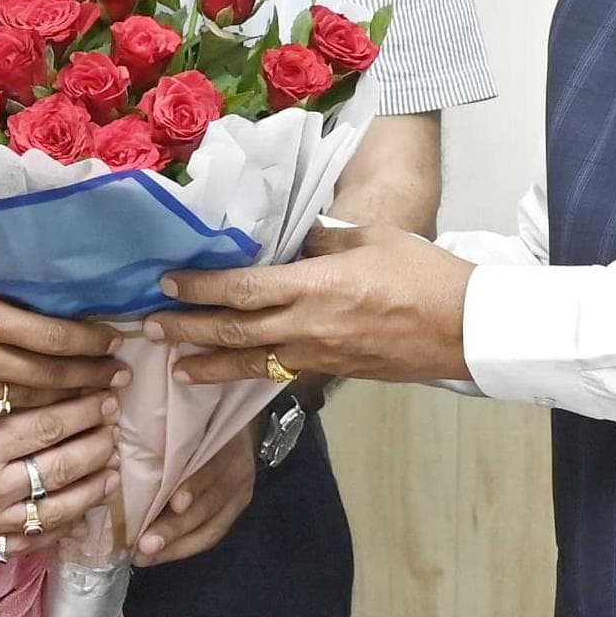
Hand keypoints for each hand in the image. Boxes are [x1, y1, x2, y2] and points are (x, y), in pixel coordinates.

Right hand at [0, 243, 119, 410]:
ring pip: (28, 407)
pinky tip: (42, 432)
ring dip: (67, 410)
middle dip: (91, 380)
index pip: (54, 336)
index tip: (112, 343)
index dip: (89, 342)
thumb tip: (9, 258)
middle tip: (119, 381)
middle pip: (51, 378)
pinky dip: (23, 425)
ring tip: (96, 412)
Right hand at [0, 396, 115, 556]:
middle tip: (116, 428)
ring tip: (111, 472)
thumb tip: (39, 386)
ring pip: (56, 510)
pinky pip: (29, 542)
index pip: (50, 426)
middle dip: (97, 446)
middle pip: (62, 467)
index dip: (85, 411)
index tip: (106, 397)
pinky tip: (77, 515)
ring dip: (90, 490)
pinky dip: (59, 529)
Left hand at [136, 425, 256, 564]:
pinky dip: (182, 548)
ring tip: (145, 556)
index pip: (213, 465)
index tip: (174, 503)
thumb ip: (165, 437)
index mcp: (226, 439)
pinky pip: (210, 535)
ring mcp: (240, 493)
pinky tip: (156, 556)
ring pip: (211, 526)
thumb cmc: (195, 419)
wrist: (230, 420)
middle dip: (176, 527)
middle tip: (144, 544)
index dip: (195, 485)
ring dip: (175, 545)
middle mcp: (238, 468)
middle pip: (210, 503)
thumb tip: (121, 459)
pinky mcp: (235, 510)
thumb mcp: (185, 420)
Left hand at [150, 225, 475, 385]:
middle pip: (234, 331)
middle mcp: (307, 326)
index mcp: (314, 286)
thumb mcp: (369, 239)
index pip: (241, 289)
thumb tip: (289, 241)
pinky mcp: (333, 373)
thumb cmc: (423, 274)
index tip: (167, 283)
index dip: (200, 288)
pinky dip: (249, 375)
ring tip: (176, 369)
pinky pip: (280, 375)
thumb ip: (321, 241)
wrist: (465, 327)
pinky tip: (231, 377)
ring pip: (250, 364)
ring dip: (208, 366)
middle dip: (188, 331)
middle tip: (149, 329)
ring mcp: (318, 356)